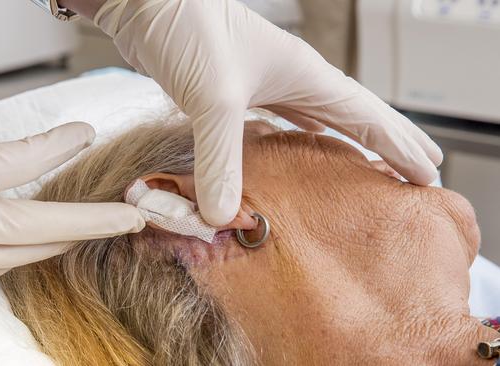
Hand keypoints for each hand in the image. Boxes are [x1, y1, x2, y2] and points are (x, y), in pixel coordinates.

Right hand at [0, 70, 144, 283]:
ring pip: (35, 252)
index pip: (24, 160)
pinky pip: (12, 264)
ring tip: (108, 226)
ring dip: (74, 237)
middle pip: (48, 225)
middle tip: (135, 215)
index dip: (61, 144)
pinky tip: (55, 238)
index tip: (85, 132)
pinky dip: (40, 250)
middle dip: (98, 221)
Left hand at [93, 0, 442, 225]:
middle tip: (415, 170)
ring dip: (343, 142)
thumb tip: (223, 218)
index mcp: (304, 76)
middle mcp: (290, 78)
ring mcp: (261, 83)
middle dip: (385, 144)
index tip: (427, 173)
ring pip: (316, 119)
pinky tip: (293, 152)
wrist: (145, 3)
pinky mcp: (232, 90)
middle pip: (352, 116)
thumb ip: (221, 161)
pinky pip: (276, 122)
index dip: (399, 146)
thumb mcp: (212, 99)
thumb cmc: (186, 30)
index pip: (367, 116)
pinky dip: (294, 140)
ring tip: (365, 165)